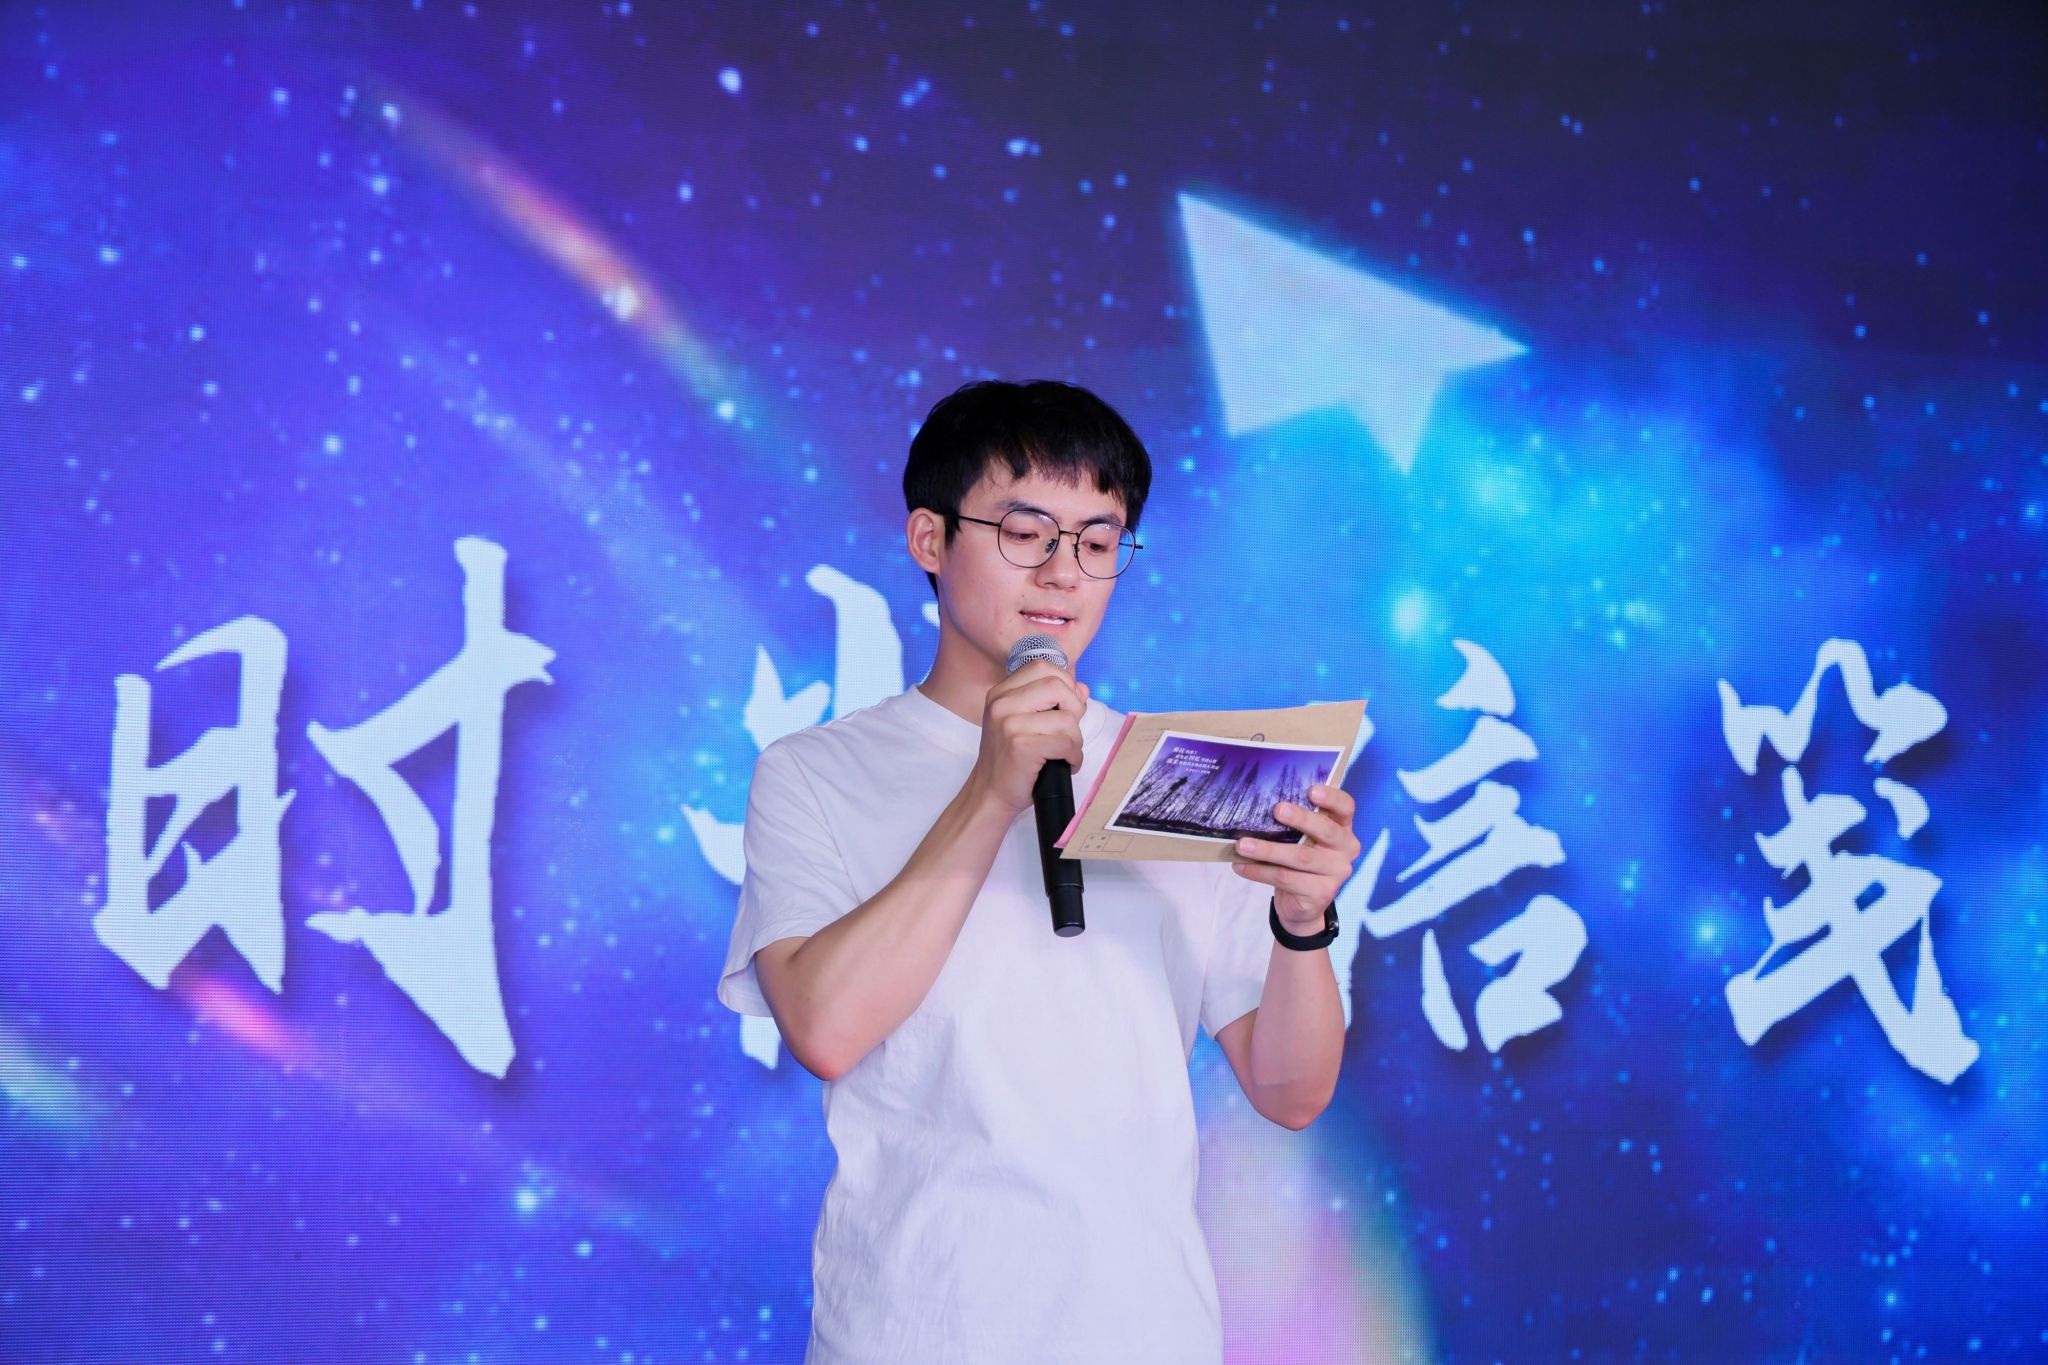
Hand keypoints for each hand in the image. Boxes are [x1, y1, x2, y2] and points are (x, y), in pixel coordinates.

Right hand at [969, 660, 1088, 815]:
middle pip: (1058, 686)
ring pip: (1067, 719)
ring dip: (1076, 740)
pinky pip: (1066, 743)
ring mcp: (1009, 724)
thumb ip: (1053, 702)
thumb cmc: (1011, 759)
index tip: (1065, 707)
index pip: (1043, 667)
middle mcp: (1002, 703)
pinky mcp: (1021, 746)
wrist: (990, 794)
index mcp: (1001, 692)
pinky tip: (1066, 763)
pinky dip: (1074, 756)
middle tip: (1067, 732)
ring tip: (1064, 753)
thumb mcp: (1025, 722)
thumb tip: (1083, 688)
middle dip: (1074, 709)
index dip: (1064, 683)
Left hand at [1231, 783, 1361, 931]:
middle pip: (1325, 830)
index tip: (1312, 790)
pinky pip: (1286, 878)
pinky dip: (1259, 871)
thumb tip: (1257, 807)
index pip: (1345, 807)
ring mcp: (1336, 873)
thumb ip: (1293, 824)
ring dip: (1267, 850)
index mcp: (1343, 828)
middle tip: (1277, 810)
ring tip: (1242, 845)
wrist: (1301, 903)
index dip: (1332, 797)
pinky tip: (1241, 866)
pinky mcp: (1322, 893)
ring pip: (1300, 857)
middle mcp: (1345, 849)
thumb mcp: (1302, 839)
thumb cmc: (1299, 859)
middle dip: (1300, 819)